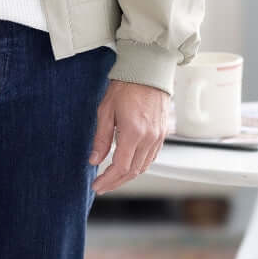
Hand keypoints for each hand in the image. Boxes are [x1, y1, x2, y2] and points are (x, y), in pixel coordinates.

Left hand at [88, 80, 170, 194]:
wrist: (147, 71)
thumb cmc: (125, 86)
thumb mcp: (105, 110)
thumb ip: (100, 138)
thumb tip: (94, 160)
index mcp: (133, 133)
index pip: (120, 167)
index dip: (107, 180)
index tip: (96, 186)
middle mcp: (149, 138)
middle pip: (132, 172)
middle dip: (116, 182)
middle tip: (102, 187)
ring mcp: (158, 137)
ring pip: (143, 167)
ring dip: (127, 176)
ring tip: (112, 179)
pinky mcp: (162, 134)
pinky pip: (151, 157)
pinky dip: (139, 165)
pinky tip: (129, 165)